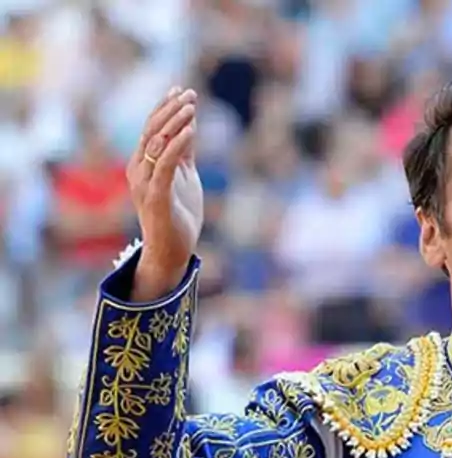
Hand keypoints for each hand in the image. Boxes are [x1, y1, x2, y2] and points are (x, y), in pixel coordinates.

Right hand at [126, 87, 202, 297]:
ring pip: (157, 144)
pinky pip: (165, 165)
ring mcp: (144, 183)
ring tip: (191, 105)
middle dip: (170, 109)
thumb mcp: (184, 177)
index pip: (151, 128)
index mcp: (143, 164)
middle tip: (189, 93)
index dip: (165, 107)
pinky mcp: (156, 196)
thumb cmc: (178, 214)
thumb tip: (190, 124)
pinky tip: (191, 129)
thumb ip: (184, 153)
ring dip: (175, 122)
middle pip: (151, 131)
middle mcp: (138, 170)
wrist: (173, 250)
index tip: (181, 90)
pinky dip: (177, 145)